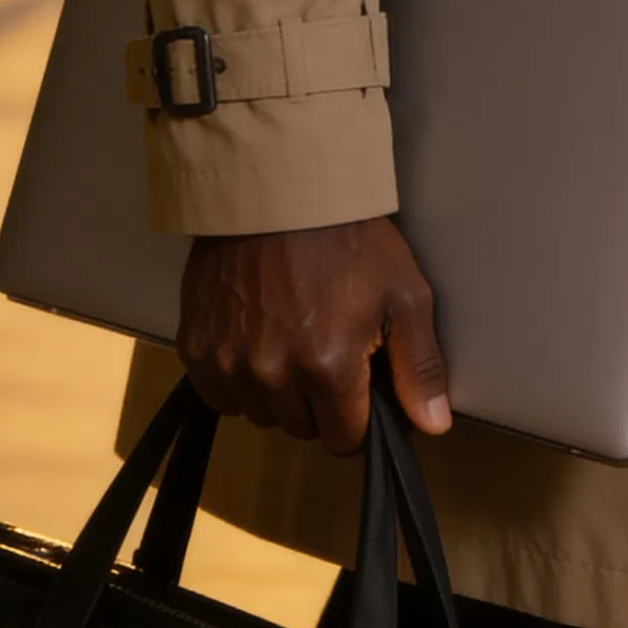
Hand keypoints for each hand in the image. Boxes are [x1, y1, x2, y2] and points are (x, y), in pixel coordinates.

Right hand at [177, 216, 451, 455]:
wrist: (278, 187)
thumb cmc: (349, 237)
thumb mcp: (403, 293)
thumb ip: (419, 366)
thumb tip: (433, 428)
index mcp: (328, 367)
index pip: (344, 440)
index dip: (358, 416)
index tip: (360, 384)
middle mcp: (273, 375)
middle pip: (301, 428)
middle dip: (319, 402)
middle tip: (326, 348)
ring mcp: (228, 362)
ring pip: (260, 414)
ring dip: (277, 393)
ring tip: (291, 338)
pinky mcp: (195, 347)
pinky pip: (219, 395)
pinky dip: (236, 380)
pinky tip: (255, 341)